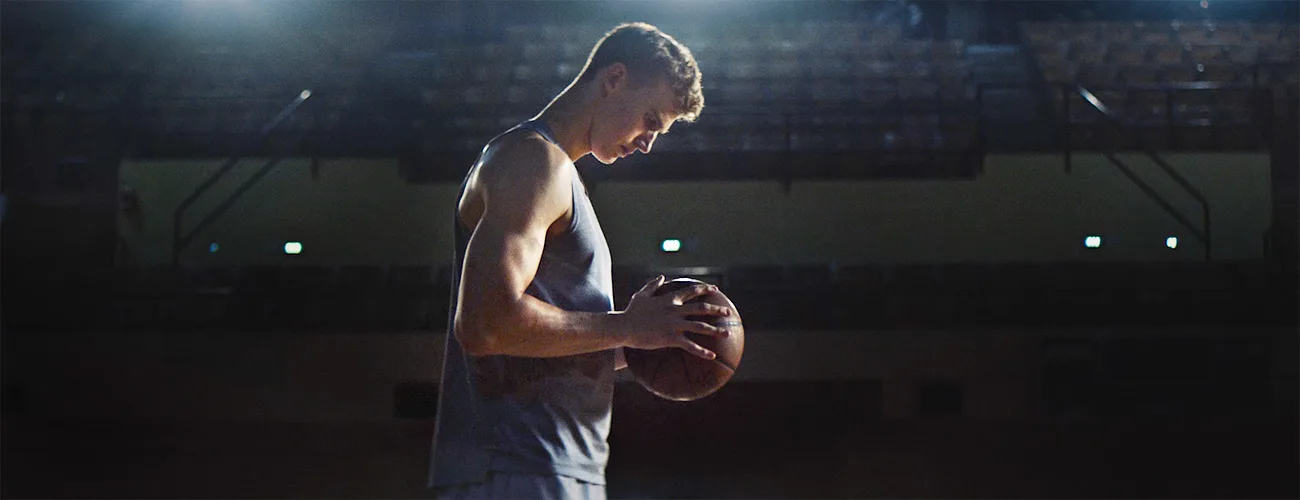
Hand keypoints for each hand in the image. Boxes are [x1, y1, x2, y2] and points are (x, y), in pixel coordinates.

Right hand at [616, 275, 731, 359]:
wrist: (624, 327)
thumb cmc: (631, 312)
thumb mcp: (641, 295)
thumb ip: (653, 285)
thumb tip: (661, 277)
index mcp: (669, 300)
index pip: (691, 291)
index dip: (705, 289)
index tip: (715, 289)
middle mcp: (675, 310)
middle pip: (701, 308)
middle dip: (716, 310)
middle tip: (728, 313)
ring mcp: (674, 324)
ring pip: (700, 326)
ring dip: (715, 330)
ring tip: (727, 334)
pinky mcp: (671, 338)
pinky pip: (690, 346)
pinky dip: (702, 351)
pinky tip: (712, 356)